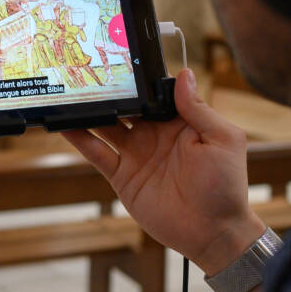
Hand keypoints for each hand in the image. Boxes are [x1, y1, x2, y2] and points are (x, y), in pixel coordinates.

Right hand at [62, 67, 265, 276]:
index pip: (155, 92)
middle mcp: (154, 134)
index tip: (122, 58)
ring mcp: (136, 154)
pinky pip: (97, 153)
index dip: (140, 77)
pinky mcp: (122, 176)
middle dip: (108, 89)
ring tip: (69, 91)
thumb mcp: (223, 140)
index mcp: (180, 122)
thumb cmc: (227, 186)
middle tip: (86, 70)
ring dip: (89, 109)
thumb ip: (199, 109)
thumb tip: (182, 74)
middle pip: (126, 105)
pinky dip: (80, 139)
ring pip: (106, 125)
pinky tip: (64, 124)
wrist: (213, 233)